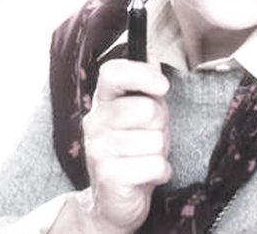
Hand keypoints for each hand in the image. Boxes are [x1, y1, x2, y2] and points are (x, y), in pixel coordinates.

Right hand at [70, 58, 171, 232]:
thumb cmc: (133, 151)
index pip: (112, 73)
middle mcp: (95, 123)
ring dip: (160, 152)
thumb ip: (146, 87)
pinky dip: (161, 172)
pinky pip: (156, 165)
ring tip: (145, 157)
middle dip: (161, 125)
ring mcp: (99, 150)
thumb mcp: (142, 115)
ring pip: (155, 140)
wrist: (113, 200)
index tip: (161, 86)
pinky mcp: (109, 176)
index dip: (141, 74)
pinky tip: (147, 175)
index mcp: (103, 102)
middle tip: (151, 136)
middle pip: (147, 109)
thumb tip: (151, 57)